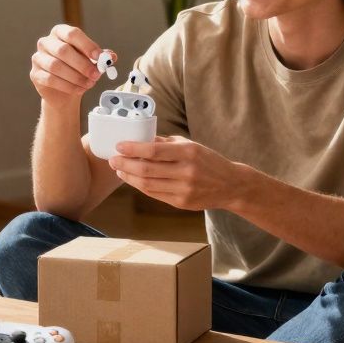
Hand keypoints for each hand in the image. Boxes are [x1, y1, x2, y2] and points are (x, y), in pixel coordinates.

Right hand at [30, 24, 111, 107]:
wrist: (64, 91)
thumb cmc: (78, 69)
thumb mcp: (92, 61)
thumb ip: (101, 57)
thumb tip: (111, 56)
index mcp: (60, 32)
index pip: (72, 33)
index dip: (86, 45)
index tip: (99, 57)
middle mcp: (46, 42)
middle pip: (63, 50)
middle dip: (82, 64)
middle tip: (96, 75)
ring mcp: (38, 58)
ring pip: (56, 66)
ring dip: (76, 77)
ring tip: (89, 84)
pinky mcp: (35, 74)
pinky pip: (51, 80)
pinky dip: (68, 86)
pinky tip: (79, 90)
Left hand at [107, 136, 252, 211]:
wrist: (230, 185)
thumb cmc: (207, 161)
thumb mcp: (190, 145)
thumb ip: (166, 143)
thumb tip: (140, 139)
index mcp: (188, 152)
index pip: (153, 151)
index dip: (133, 149)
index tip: (118, 146)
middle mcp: (186, 172)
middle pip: (146, 170)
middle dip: (125, 164)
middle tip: (112, 159)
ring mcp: (184, 189)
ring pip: (147, 185)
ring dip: (129, 176)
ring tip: (119, 169)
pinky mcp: (181, 203)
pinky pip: (154, 194)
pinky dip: (140, 186)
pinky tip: (133, 179)